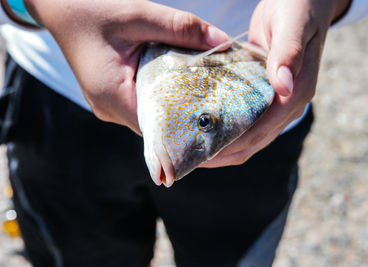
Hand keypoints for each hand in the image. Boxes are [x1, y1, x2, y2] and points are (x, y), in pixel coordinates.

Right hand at [24, 0, 228, 133]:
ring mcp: (110, 106)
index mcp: (111, 95)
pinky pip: (144, 105)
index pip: (157, 127)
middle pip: (157, 125)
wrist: (61, 10)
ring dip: (175, 105)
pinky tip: (180, 84)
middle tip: (218, 105)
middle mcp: (109, 108)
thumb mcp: (138, 16)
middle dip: (187, 115)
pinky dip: (162, 97)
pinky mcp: (114, 98)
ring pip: (152, 116)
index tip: (216, 118)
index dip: (188, 126)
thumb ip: (180, 28)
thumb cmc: (91, 10)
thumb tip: (222, 42)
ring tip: (204, 94)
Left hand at [201, 0, 350, 166]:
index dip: (233, 145)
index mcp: (297, 91)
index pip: (262, 130)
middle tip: (189, 157)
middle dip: (222, 152)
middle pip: (253, 141)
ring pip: (249, 136)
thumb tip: (283, 88)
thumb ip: (289, 54)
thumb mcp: (293, 24)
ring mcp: (277, 102)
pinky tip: (203, 127)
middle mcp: (288, 104)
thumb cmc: (299, 6)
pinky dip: (226, 128)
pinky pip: (245, 120)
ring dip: (222, 145)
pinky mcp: (265, 96)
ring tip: (192, 149)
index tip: (204, 154)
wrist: (303, 1)